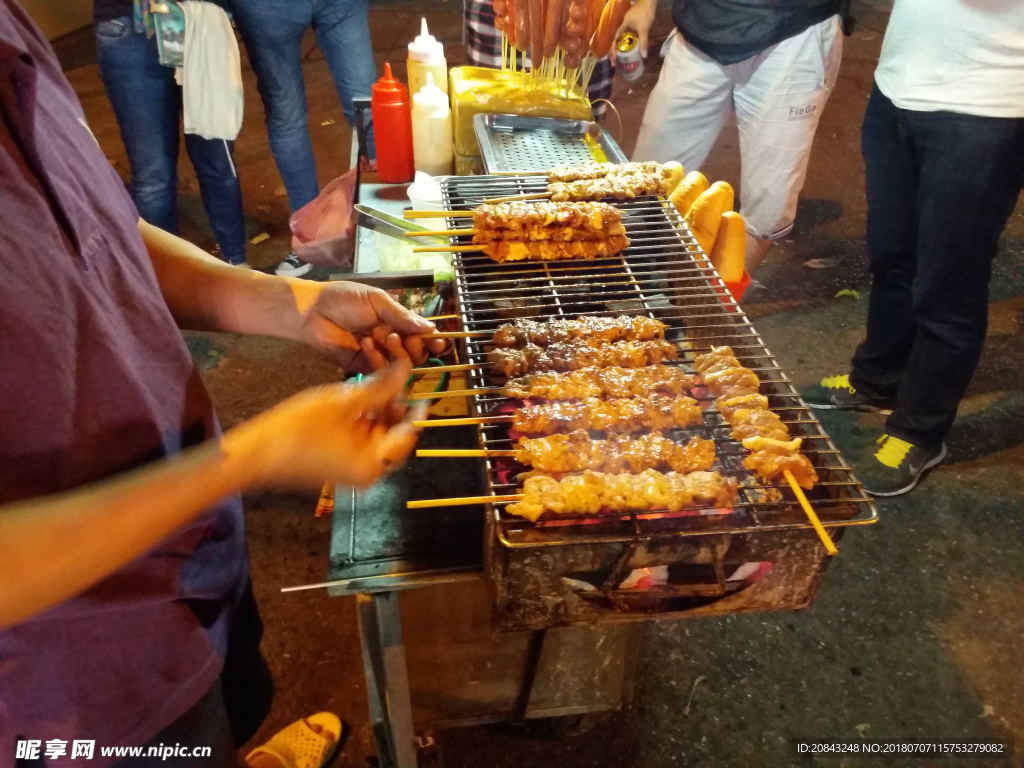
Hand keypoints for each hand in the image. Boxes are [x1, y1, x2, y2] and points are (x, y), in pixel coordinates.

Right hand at [224, 360, 427, 489]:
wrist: (259, 451)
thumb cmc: (301, 427)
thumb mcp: (346, 400)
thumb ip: (382, 387)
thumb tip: (408, 369)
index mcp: (374, 464)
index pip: (408, 434)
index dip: (416, 408)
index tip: (423, 387)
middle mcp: (369, 472)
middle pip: (393, 434)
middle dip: (395, 404)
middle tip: (395, 377)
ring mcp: (353, 470)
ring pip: (377, 434)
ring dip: (379, 409)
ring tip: (376, 381)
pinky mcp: (340, 464)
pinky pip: (361, 440)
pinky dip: (363, 420)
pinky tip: (359, 396)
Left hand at [293, 281, 445, 372]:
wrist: (312, 311)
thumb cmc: (344, 298)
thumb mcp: (376, 300)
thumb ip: (402, 316)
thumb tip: (430, 328)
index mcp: (396, 321)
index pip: (421, 335)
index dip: (432, 341)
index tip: (439, 343)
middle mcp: (390, 339)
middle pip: (415, 353)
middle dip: (415, 348)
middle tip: (403, 338)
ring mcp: (377, 355)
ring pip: (400, 365)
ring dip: (397, 353)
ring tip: (385, 338)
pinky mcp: (362, 367)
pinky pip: (379, 371)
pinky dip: (377, 359)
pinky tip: (365, 344)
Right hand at [611, 0, 655, 61]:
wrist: (649, 1)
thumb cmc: (644, 13)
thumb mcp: (644, 29)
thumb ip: (643, 42)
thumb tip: (644, 56)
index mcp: (622, 25)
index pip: (614, 40)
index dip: (613, 50)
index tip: (614, 59)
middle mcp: (623, 24)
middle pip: (616, 39)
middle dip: (615, 50)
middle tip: (616, 61)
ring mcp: (628, 22)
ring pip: (622, 36)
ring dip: (621, 46)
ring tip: (622, 56)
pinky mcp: (633, 20)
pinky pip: (628, 33)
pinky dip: (628, 40)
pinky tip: (631, 45)